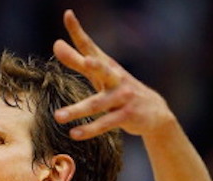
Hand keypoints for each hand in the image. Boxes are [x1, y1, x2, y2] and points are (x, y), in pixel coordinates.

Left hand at [52, 9, 173, 139]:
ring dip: (78, 110)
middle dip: (90, 63)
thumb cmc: (119, 90)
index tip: (68, 14)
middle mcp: (116, 78)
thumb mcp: (100, 76)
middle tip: (81, 59)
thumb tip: (56, 44)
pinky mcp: (127, 115)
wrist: (155, 113)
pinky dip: (90, 129)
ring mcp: (123, 96)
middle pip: (101, 69)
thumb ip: (78, 61)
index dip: (78, 31)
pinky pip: (106, 123)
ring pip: (98, 103)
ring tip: (58, 117)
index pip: (90, 46)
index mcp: (107, 66)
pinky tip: (74, 134)